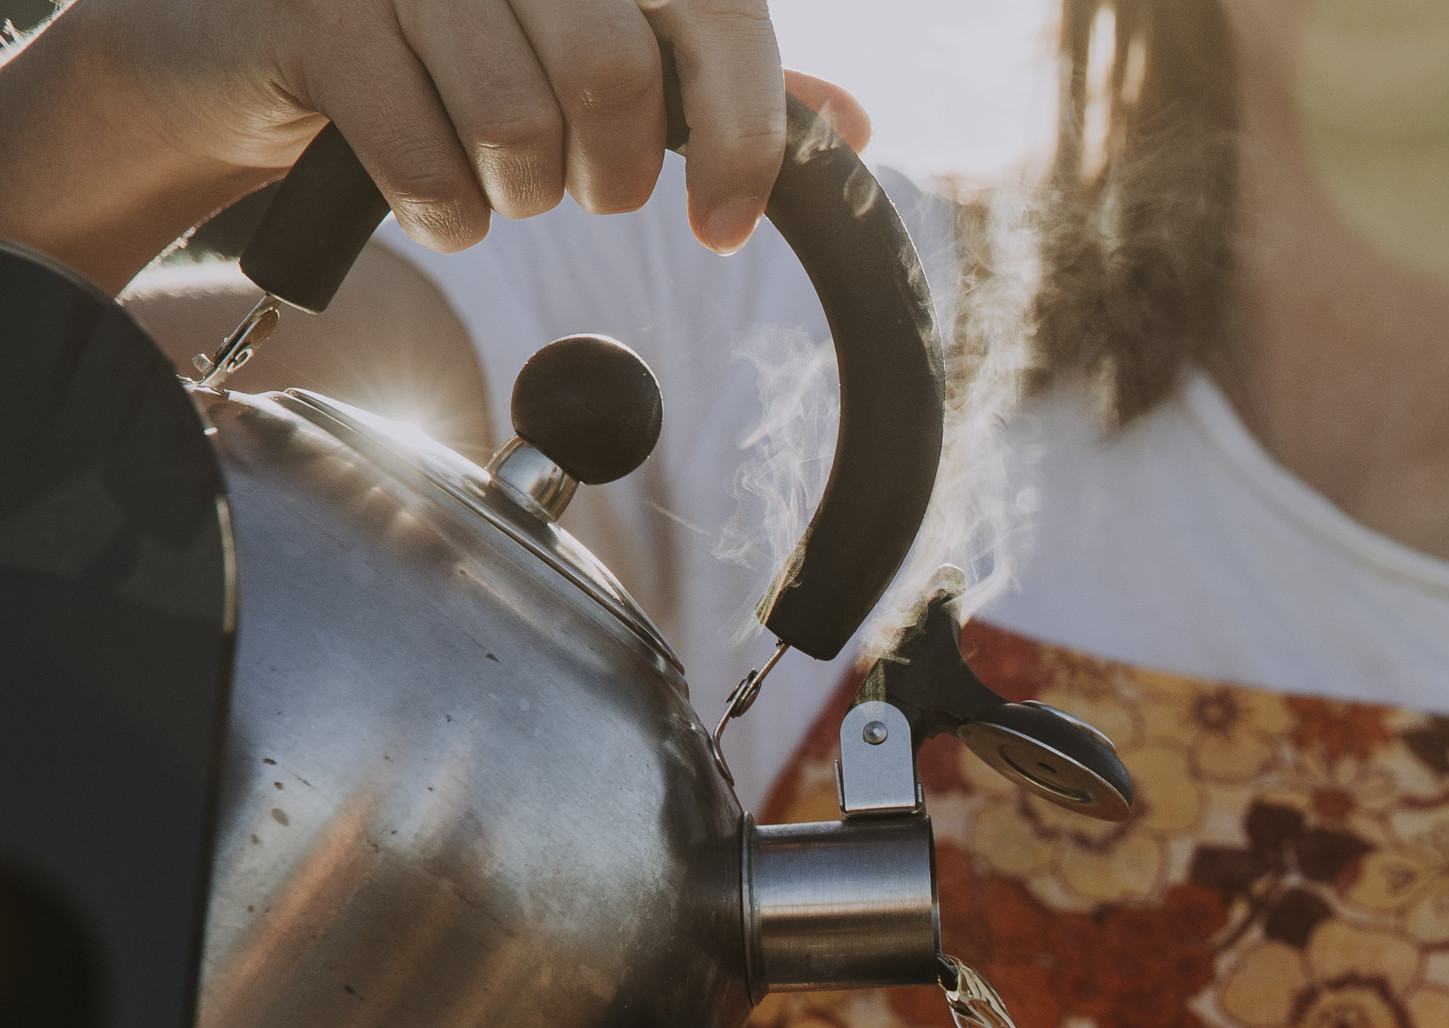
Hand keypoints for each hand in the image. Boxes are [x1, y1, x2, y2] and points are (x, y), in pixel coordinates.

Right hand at [95, 0, 814, 254]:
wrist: (242, 41)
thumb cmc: (432, 48)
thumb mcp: (578, 48)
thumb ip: (705, 77)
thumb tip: (848, 126)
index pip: (710, 11)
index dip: (744, 133)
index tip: (729, 225)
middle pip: (616, 76)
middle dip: (609, 176)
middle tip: (577, 191)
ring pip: (520, 123)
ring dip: (516, 196)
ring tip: (491, 180)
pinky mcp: (320, 14)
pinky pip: (426, 159)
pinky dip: (442, 212)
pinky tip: (430, 195)